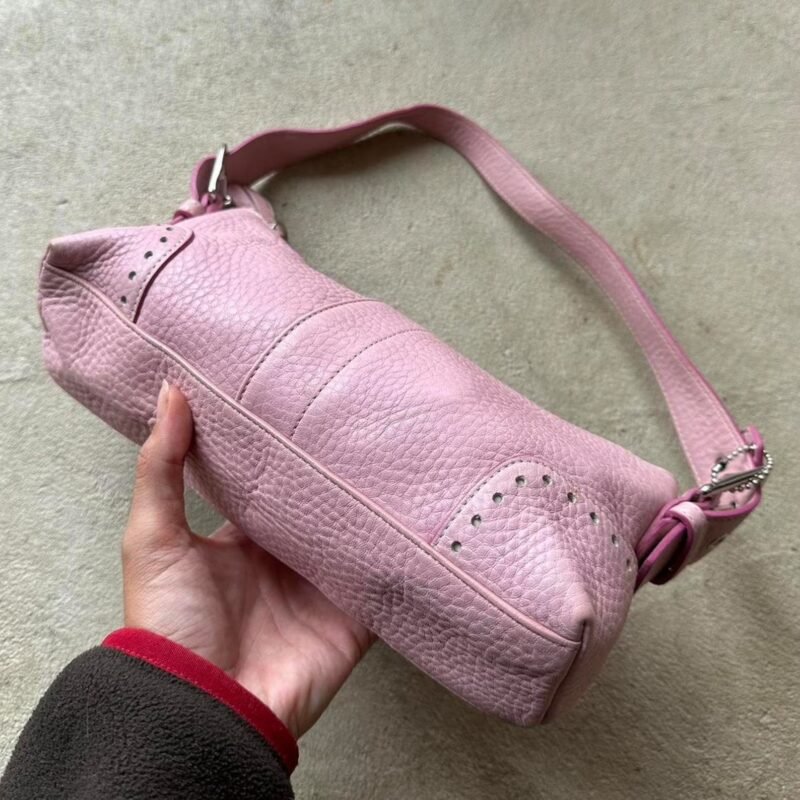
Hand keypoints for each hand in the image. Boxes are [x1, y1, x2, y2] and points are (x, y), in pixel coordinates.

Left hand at [121, 381, 374, 738]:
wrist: (205, 704)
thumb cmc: (170, 622)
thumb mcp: (153, 537)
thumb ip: (162, 467)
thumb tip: (170, 391)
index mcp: (244, 542)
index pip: (273, 489)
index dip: (287, 454)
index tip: (307, 408)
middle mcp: (286, 562)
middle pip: (320, 510)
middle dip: (339, 477)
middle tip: (368, 424)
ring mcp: (322, 589)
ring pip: (356, 538)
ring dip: (374, 511)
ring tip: (404, 459)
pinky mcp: (354, 617)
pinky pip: (383, 580)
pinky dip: (400, 556)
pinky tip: (422, 518)